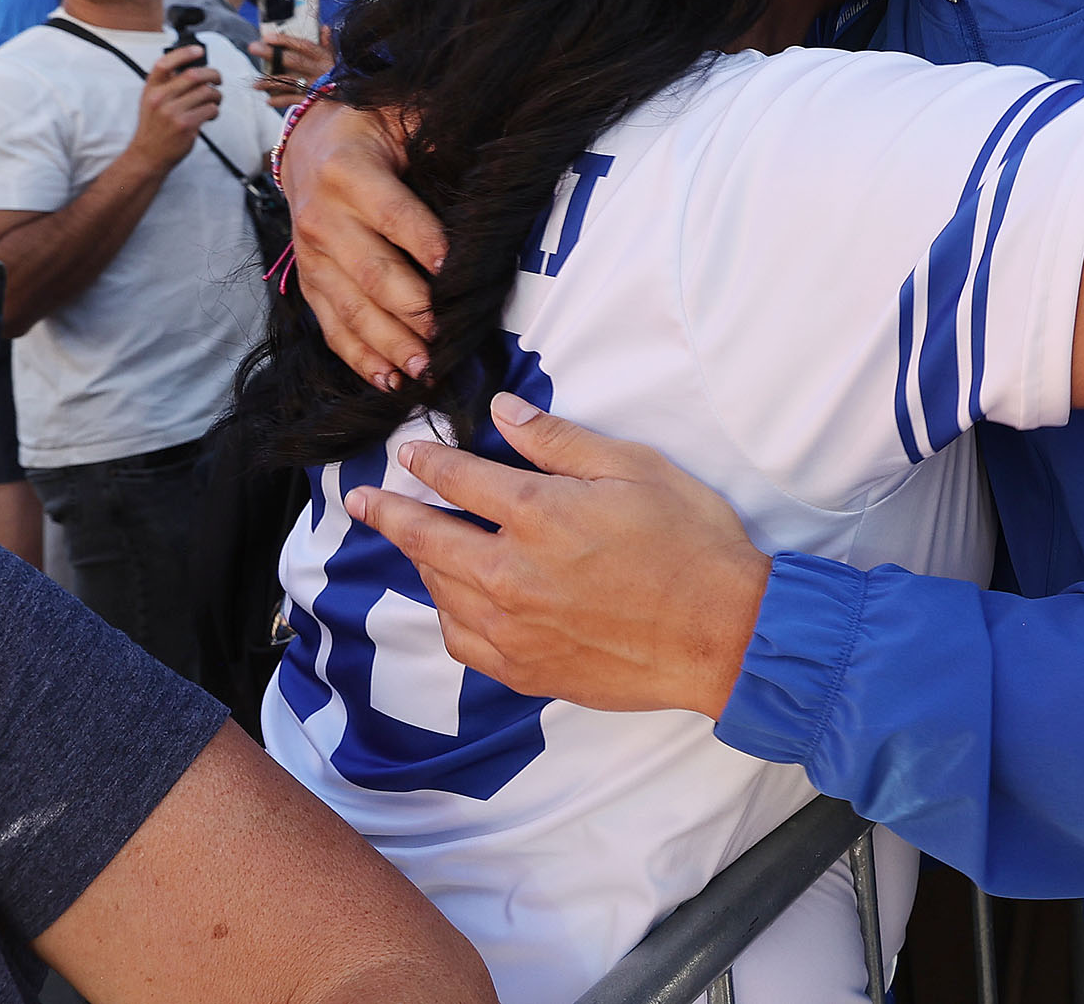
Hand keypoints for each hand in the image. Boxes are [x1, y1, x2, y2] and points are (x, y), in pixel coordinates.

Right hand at [126, 42, 224, 170]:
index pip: (164, 64)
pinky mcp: (186, 125)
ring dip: (217, 95)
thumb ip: (167, 85)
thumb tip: (194, 67)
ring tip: (214, 101)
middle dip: (212, 74)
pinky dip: (215, 110)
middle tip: (218, 79)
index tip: (199, 51)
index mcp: (151, 89)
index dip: (184, 53)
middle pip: (193, 75)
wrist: (148, 154)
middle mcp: (160, 99)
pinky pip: (210, 109)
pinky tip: (210, 115)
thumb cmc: (154, 126)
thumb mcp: (151, 101)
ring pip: (206, 92)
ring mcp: (173, 112)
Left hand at [249, 29, 336, 96]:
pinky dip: (279, 101)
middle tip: (253, 47)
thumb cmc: (344, 75)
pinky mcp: (313, 101)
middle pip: (292, 61)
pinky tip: (268, 100)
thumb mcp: (339, 58)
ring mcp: (316, 87)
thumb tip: (324, 27)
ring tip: (255, 84)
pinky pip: (292, 100)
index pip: (303, 45)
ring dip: (269, 82)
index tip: (267, 36)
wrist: (353, 97)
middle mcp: (320, 71)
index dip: (285, 40)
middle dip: (271, 54)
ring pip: (288, 82)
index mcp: (325, 58)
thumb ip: (330, 43)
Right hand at [289, 99, 445, 390]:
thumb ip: (437, 134)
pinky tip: (389, 381)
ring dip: (388, 344)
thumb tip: (489, 163)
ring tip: (423, 370)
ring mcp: (311, 257)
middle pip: (371, 272)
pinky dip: (359, 358)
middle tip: (445, 337)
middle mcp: (323, 218)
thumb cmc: (372, 128)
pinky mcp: (309, 284)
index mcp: (349, 171)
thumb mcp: (401, 113)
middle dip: (410, 310)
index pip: (392, 214)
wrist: (307, 144)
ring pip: (350, 308)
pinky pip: (331, 327)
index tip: (454, 272)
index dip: (424, 243)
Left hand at [347, 394, 768, 719]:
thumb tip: (502, 414)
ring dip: (419, 561)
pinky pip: (462, 640)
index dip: (427, 462)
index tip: (407, 453)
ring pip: (439, 589)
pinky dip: (448, 614)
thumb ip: (560, 440)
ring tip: (412, 543)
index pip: (458, 479)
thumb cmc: (689, 542)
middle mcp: (510, 572)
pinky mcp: (525, 669)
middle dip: (388, 512)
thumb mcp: (635, 467)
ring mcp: (513, 627)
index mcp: (538, 514)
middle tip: (361, 500)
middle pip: (427, 537)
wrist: (722, 633)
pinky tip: (454, 603)